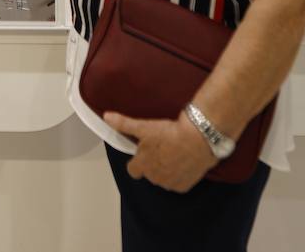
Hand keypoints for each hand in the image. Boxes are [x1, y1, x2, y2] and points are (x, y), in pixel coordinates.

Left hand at [104, 111, 218, 192]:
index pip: (132, 170)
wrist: (198, 139)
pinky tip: (184, 162)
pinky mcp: (184, 186)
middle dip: (153, 164)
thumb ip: (124, 124)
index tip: (145, 152)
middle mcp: (154, 178)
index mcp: (142, 165)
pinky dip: (180, 175)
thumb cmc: (169, 133)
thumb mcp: (144, 127)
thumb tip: (106, 117)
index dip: (137, 161)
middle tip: (163, 148)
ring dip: (167, 170)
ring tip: (175, 153)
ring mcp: (169, 184)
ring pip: (163, 179)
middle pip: (149, 173)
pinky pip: (178, 183)